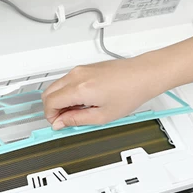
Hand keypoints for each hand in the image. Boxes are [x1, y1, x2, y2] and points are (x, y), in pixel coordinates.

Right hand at [41, 54, 171, 129]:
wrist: (144, 74)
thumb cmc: (130, 92)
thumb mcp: (102, 116)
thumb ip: (77, 120)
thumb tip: (61, 123)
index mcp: (79, 89)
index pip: (50, 102)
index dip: (51, 117)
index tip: (59, 124)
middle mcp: (76, 76)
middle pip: (48, 92)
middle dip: (52, 108)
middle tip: (66, 120)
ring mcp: (79, 70)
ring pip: (56, 86)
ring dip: (60, 100)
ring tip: (78, 111)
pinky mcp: (84, 68)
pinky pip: (66, 81)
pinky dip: (67, 92)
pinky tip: (83, 101)